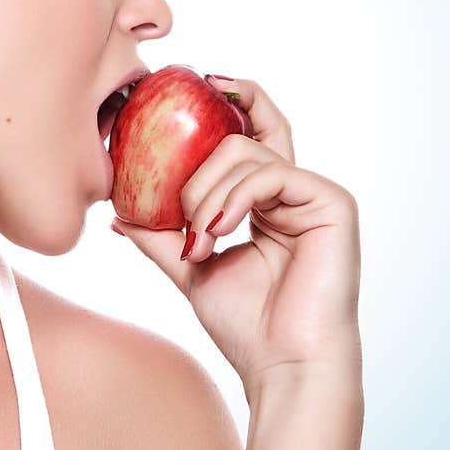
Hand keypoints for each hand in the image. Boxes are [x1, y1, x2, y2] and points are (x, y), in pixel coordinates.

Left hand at [111, 74, 361, 393]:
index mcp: (266, 201)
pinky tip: (218, 232)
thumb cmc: (246, 325)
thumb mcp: (189, 269)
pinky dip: (234, 199)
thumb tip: (117, 213)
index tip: (198, 83)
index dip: (230, 101)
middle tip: (182, 214)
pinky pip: (269, 174)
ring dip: (207, 194)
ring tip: (200, 240)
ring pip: (247, 153)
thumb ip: (159, 236)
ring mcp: (314, 194)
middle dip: (197, 164)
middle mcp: (293, 190)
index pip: (249, 134)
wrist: (283, 366)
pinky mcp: (332, 202)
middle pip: (244, 133)